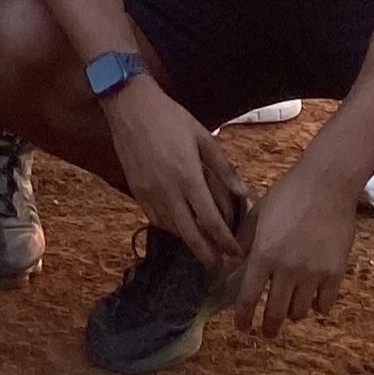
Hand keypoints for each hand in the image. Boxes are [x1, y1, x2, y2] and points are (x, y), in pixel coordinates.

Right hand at [103, 75, 249, 269]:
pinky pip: (155, 219)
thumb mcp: (203, 137)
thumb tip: (245, 193)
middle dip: (209, 256)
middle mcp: (168, 191)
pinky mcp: (135, 190)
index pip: (211, 222)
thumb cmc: (170, 117)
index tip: (238, 254)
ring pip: (172, 230)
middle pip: (190, 236)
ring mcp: (149, 193)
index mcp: (188, 177)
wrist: (129, 106)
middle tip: (222, 268)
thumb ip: (224, 168)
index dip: (226, 242)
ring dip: (190, 244)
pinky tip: (181, 229)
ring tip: (205, 252)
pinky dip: (171, 228)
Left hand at [233, 152, 361, 336]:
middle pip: (275, 313)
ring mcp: (313, 273)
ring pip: (300, 311)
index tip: (242, 329)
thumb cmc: (286, 195)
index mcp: (263, 254)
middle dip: (269, 327)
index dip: (243, 317)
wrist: (326, 185)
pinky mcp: (336, 273)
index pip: (248, 297)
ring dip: (292, 312)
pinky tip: (313, 299)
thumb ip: (243, 243)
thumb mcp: (257, 216)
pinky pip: (325, 304)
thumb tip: (229, 266)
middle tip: (266, 332)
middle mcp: (287, 269)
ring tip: (289, 307)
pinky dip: (318, 306)